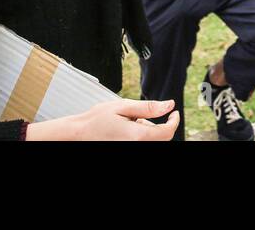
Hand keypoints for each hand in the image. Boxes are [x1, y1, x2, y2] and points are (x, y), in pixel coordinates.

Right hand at [26, 99, 178, 140]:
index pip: (167, 132)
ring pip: (152, 141)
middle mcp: (136, 147)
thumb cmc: (98, 118)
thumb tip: (169, 105)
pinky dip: (141, 136)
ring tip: (129, 122)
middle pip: (161, 139)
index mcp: (137, 135)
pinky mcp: (126, 150)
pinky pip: (142, 144)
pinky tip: (128, 130)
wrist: (79, 133)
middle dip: (158, 126)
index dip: (174, 121)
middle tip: (141, 116)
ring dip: (148, 131)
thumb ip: (148, 107)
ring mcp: (131, 150)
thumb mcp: (123, 106)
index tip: (174, 113)